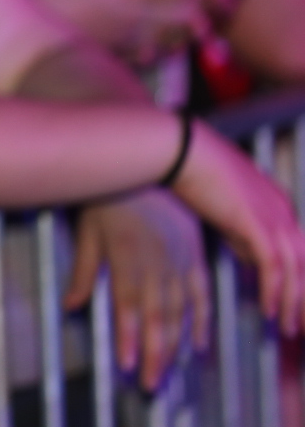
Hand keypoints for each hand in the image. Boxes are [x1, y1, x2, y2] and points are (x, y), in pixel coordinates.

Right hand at [30, 0, 220, 65]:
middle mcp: (133, 14)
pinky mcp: (120, 54)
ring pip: (175, 34)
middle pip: (184, 12)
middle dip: (208, 4)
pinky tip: (168, 42)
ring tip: (203, 19)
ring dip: (193, 27)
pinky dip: (167, 45)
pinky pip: (154, 52)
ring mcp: (128, 37)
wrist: (24, 32)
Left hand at [65, 191, 206, 389]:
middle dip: (153, 354)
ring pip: (179, 313)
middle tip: (149, 383)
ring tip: (167, 370)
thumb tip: (70, 307)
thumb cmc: (108, 200)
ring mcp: (179, 263)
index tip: (125, 366)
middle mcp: (157, 267)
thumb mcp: (89, 234)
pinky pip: (202, 295)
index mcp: (128, 262)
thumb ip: (84, 273)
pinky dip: (202, 321)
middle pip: (156, 319)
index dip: (128, 340)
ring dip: (174, 344)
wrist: (147, 168)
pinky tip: (198, 343)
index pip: (128, 310)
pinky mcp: (195, 257)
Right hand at [172, 123, 304, 334]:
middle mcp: (285, 214)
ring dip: (294, 302)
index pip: (301, 252)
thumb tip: (253, 259)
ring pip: (296, 270)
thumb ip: (244, 234)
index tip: (299, 304)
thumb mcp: (228, 207)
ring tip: (288, 326)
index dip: (301, 281)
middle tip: (304, 323)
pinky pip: (274, 266)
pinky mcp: (256, 224)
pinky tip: (269, 309)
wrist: (183, 150)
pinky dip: (274, 290)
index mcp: (281, 206)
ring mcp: (274, 218)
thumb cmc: (197, 172)